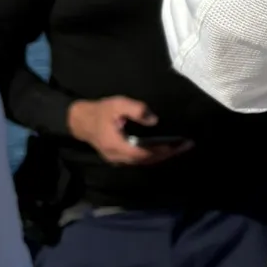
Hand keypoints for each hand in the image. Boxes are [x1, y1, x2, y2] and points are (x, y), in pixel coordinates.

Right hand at [66, 97, 192, 165]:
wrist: (81, 121)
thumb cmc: (101, 111)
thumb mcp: (118, 104)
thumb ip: (136, 110)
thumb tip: (154, 120)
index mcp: (116, 145)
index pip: (142, 153)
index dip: (160, 150)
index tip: (176, 144)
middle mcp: (117, 157)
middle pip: (146, 160)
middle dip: (167, 154)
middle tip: (185, 146)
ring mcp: (118, 160)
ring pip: (143, 162)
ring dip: (162, 156)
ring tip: (180, 148)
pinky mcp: (119, 158)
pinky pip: (139, 160)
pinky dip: (153, 155)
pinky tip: (165, 149)